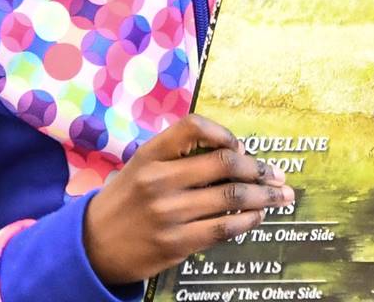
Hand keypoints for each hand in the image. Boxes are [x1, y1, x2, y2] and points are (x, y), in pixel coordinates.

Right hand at [83, 115, 294, 285]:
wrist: (93, 245)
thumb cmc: (125, 200)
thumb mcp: (141, 166)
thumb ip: (178, 157)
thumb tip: (233, 154)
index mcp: (150, 155)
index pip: (193, 127)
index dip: (224, 133)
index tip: (241, 146)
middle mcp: (159, 180)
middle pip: (223, 163)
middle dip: (258, 168)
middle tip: (277, 174)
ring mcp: (168, 213)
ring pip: (230, 197)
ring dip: (263, 196)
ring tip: (280, 196)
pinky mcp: (176, 243)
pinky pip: (223, 228)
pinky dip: (247, 221)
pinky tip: (257, 217)